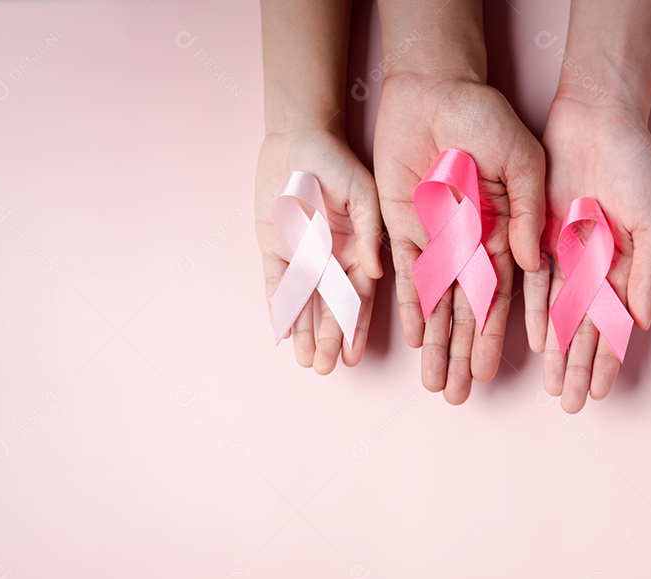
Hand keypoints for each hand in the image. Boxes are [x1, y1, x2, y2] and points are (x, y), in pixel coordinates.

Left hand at [255, 127, 382, 373]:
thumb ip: (368, 233)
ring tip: (308, 363)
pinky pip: (277, 284)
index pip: (359, 298)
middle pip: (332, 308)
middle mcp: (332, 259)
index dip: (357, 328)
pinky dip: (279, 307)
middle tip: (326, 369)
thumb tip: (375, 272)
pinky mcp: (275, 247)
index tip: (355, 355)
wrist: (299, 138)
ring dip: (307, 332)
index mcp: (359, 250)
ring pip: (305, 303)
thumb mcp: (364, 193)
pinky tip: (282, 333)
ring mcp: (303, 255)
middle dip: (330, 339)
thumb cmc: (338, 162)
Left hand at [374, 74, 544, 403]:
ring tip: (436, 385)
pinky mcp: (404, 226)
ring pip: (438, 303)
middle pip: (470, 312)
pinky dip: (409, 307)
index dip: (501, 338)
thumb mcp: (524, 159)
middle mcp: (473, 244)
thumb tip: (532, 264)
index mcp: (508, 232)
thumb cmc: (487, 115)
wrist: (435, 84)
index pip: (509, 299)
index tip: (502, 376)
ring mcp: (438, 238)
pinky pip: (405, 276)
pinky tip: (413, 341)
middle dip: (464, 354)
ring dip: (437, 344)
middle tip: (458, 397)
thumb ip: (527, 211)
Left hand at [525, 95, 650, 412]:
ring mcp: (565, 253)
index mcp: (625, 264)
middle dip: (577, 367)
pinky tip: (534, 341)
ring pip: (557, 313)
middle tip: (569, 404)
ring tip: (551, 385)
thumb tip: (644, 323)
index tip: (599, 392)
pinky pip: (532, 282)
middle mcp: (594, 265)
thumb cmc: (635, 167)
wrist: (598, 121)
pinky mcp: (537, 234)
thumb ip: (646, 273)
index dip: (607, 359)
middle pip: (583, 328)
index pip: (614, 324)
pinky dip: (532, 311)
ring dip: (556, 350)